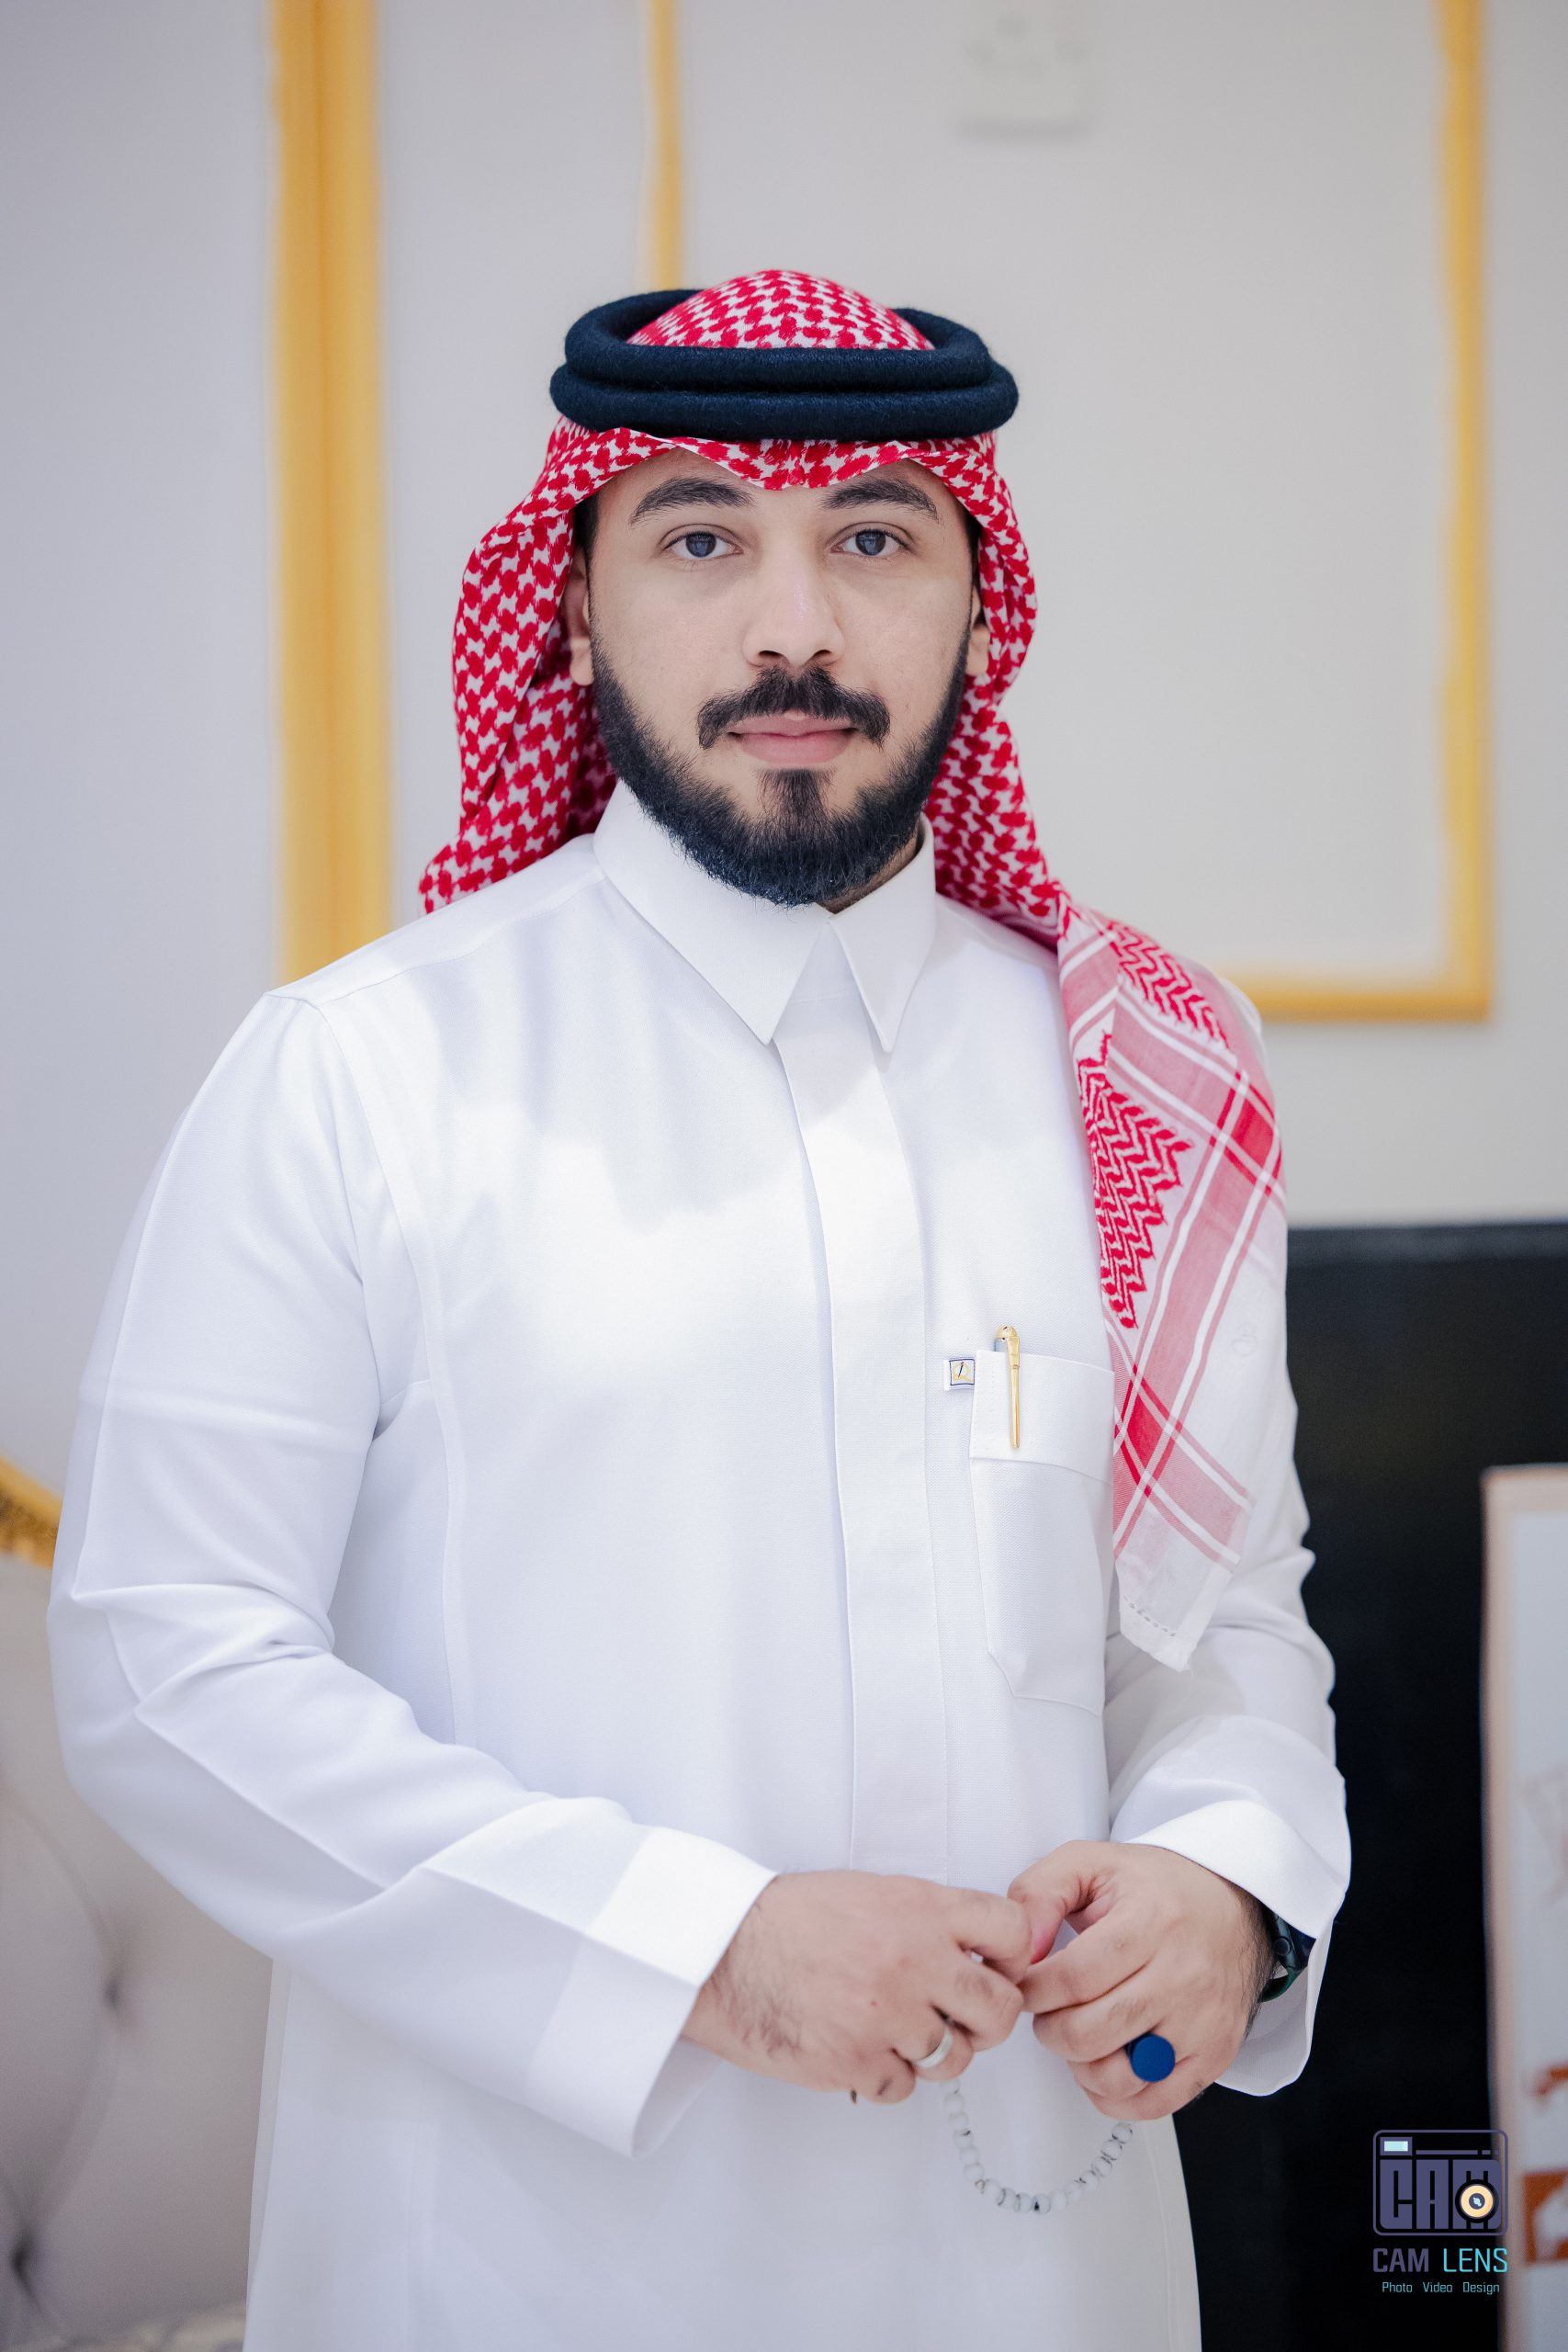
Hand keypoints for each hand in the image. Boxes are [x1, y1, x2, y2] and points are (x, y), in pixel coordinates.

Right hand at [681, 1871, 1032, 2102]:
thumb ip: (928, 1920)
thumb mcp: (871, 1893)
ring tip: (894, 2032)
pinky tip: (860, 2047)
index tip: (995, 1969)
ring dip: (933, 2053)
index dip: (1013, 1958)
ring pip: (955, 2058)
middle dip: (983, 2020)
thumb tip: (976, 1956)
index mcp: (921, 1909)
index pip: (1014, 1933)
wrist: (722, 1950)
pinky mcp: (858, 2061)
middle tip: (956, 2017)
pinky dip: (887, 2076)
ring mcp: (888, 2015)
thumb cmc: (788, 1919)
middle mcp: (914, 1960)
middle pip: (999, 2010)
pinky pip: (904, 2087)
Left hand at [1005, 1841, 1275, 2120]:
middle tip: (1050, 2009)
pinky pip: (1152, 2102)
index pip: (1074, 1978)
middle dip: (1050, 2027)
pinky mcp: (1214, 2055)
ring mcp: (1202, 2021)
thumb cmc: (1160, 1888)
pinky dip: (1115, 2095)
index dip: (1034, 1989)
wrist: (1231, 1905)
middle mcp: (1183, 1975)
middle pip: (1089, 2032)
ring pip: (1117, 2074)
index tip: (1027, 1984)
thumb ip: (1040, 1893)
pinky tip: (1106, 2061)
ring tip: (1080, 2031)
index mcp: (1150, 1922)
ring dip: (1079, 2062)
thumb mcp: (1091, 1863)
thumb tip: (1022, 1947)